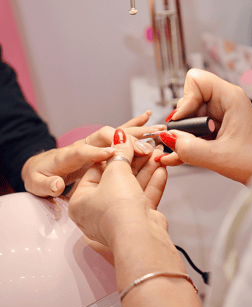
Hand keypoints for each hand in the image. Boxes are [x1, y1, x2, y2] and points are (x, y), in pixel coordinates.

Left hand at [22, 111, 165, 196]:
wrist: (43, 168)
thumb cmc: (41, 175)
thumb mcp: (36, 184)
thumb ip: (46, 185)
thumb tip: (56, 185)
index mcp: (68, 155)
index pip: (83, 151)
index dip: (98, 152)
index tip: (114, 154)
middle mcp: (86, 145)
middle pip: (107, 138)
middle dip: (127, 142)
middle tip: (145, 148)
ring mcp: (97, 144)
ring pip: (119, 134)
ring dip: (140, 131)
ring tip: (159, 129)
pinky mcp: (105, 147)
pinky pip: (122, 135)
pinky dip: (137, 127)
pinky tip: (150, 122)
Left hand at [69, 130, 200, 306]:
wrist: (139, 237)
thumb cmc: (117, 207)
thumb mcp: (115, 172)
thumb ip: (120, 152)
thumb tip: (120, 135)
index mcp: (82, 201)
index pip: (96, 170)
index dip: (113, 154)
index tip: (126, 142)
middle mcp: (98, 210)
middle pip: (118, 178)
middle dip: (135, 160)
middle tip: (146, 146)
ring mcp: (119, 216)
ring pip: (133, 186)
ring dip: (147, 169)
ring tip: (158, 153)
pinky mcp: (137, 220)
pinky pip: (143, 197)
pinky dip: (153, 182)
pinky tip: (162, 168)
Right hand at [157, 69, 251, 183]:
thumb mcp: (219, 157)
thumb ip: (189, 148)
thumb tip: (168, 137)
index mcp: (230, 98)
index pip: (196, 80)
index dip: (185, 100)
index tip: (183, 122)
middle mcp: (223, 103)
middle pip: (189, 100)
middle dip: (182, 123)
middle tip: (182, 141)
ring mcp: (218, 116)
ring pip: (189, 118)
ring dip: (182, 136)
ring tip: (179, 154)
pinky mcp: (215, 129)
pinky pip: (194, 131)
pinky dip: (185, 143)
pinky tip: (177, 157)